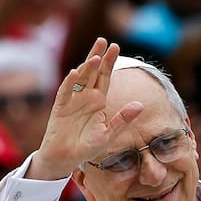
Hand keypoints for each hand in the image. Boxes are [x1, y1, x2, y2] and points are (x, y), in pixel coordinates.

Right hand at [28, 38, 143, 179]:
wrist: (66, 159)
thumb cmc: (87, 147)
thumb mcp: (109, 134)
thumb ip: (123, 119)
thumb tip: (140, 105)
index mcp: (98, 101)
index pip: (105, 78)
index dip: (109, 62)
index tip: (116, 47)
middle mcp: (85, 97)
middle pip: (92, 73)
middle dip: (98, 57)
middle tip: (104, 41)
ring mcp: (72, 101)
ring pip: (80, 79)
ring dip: (86, 67)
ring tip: (96, 56)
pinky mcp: (60, 108)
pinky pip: (65, 93)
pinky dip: (69, 83)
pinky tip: (75, 73)